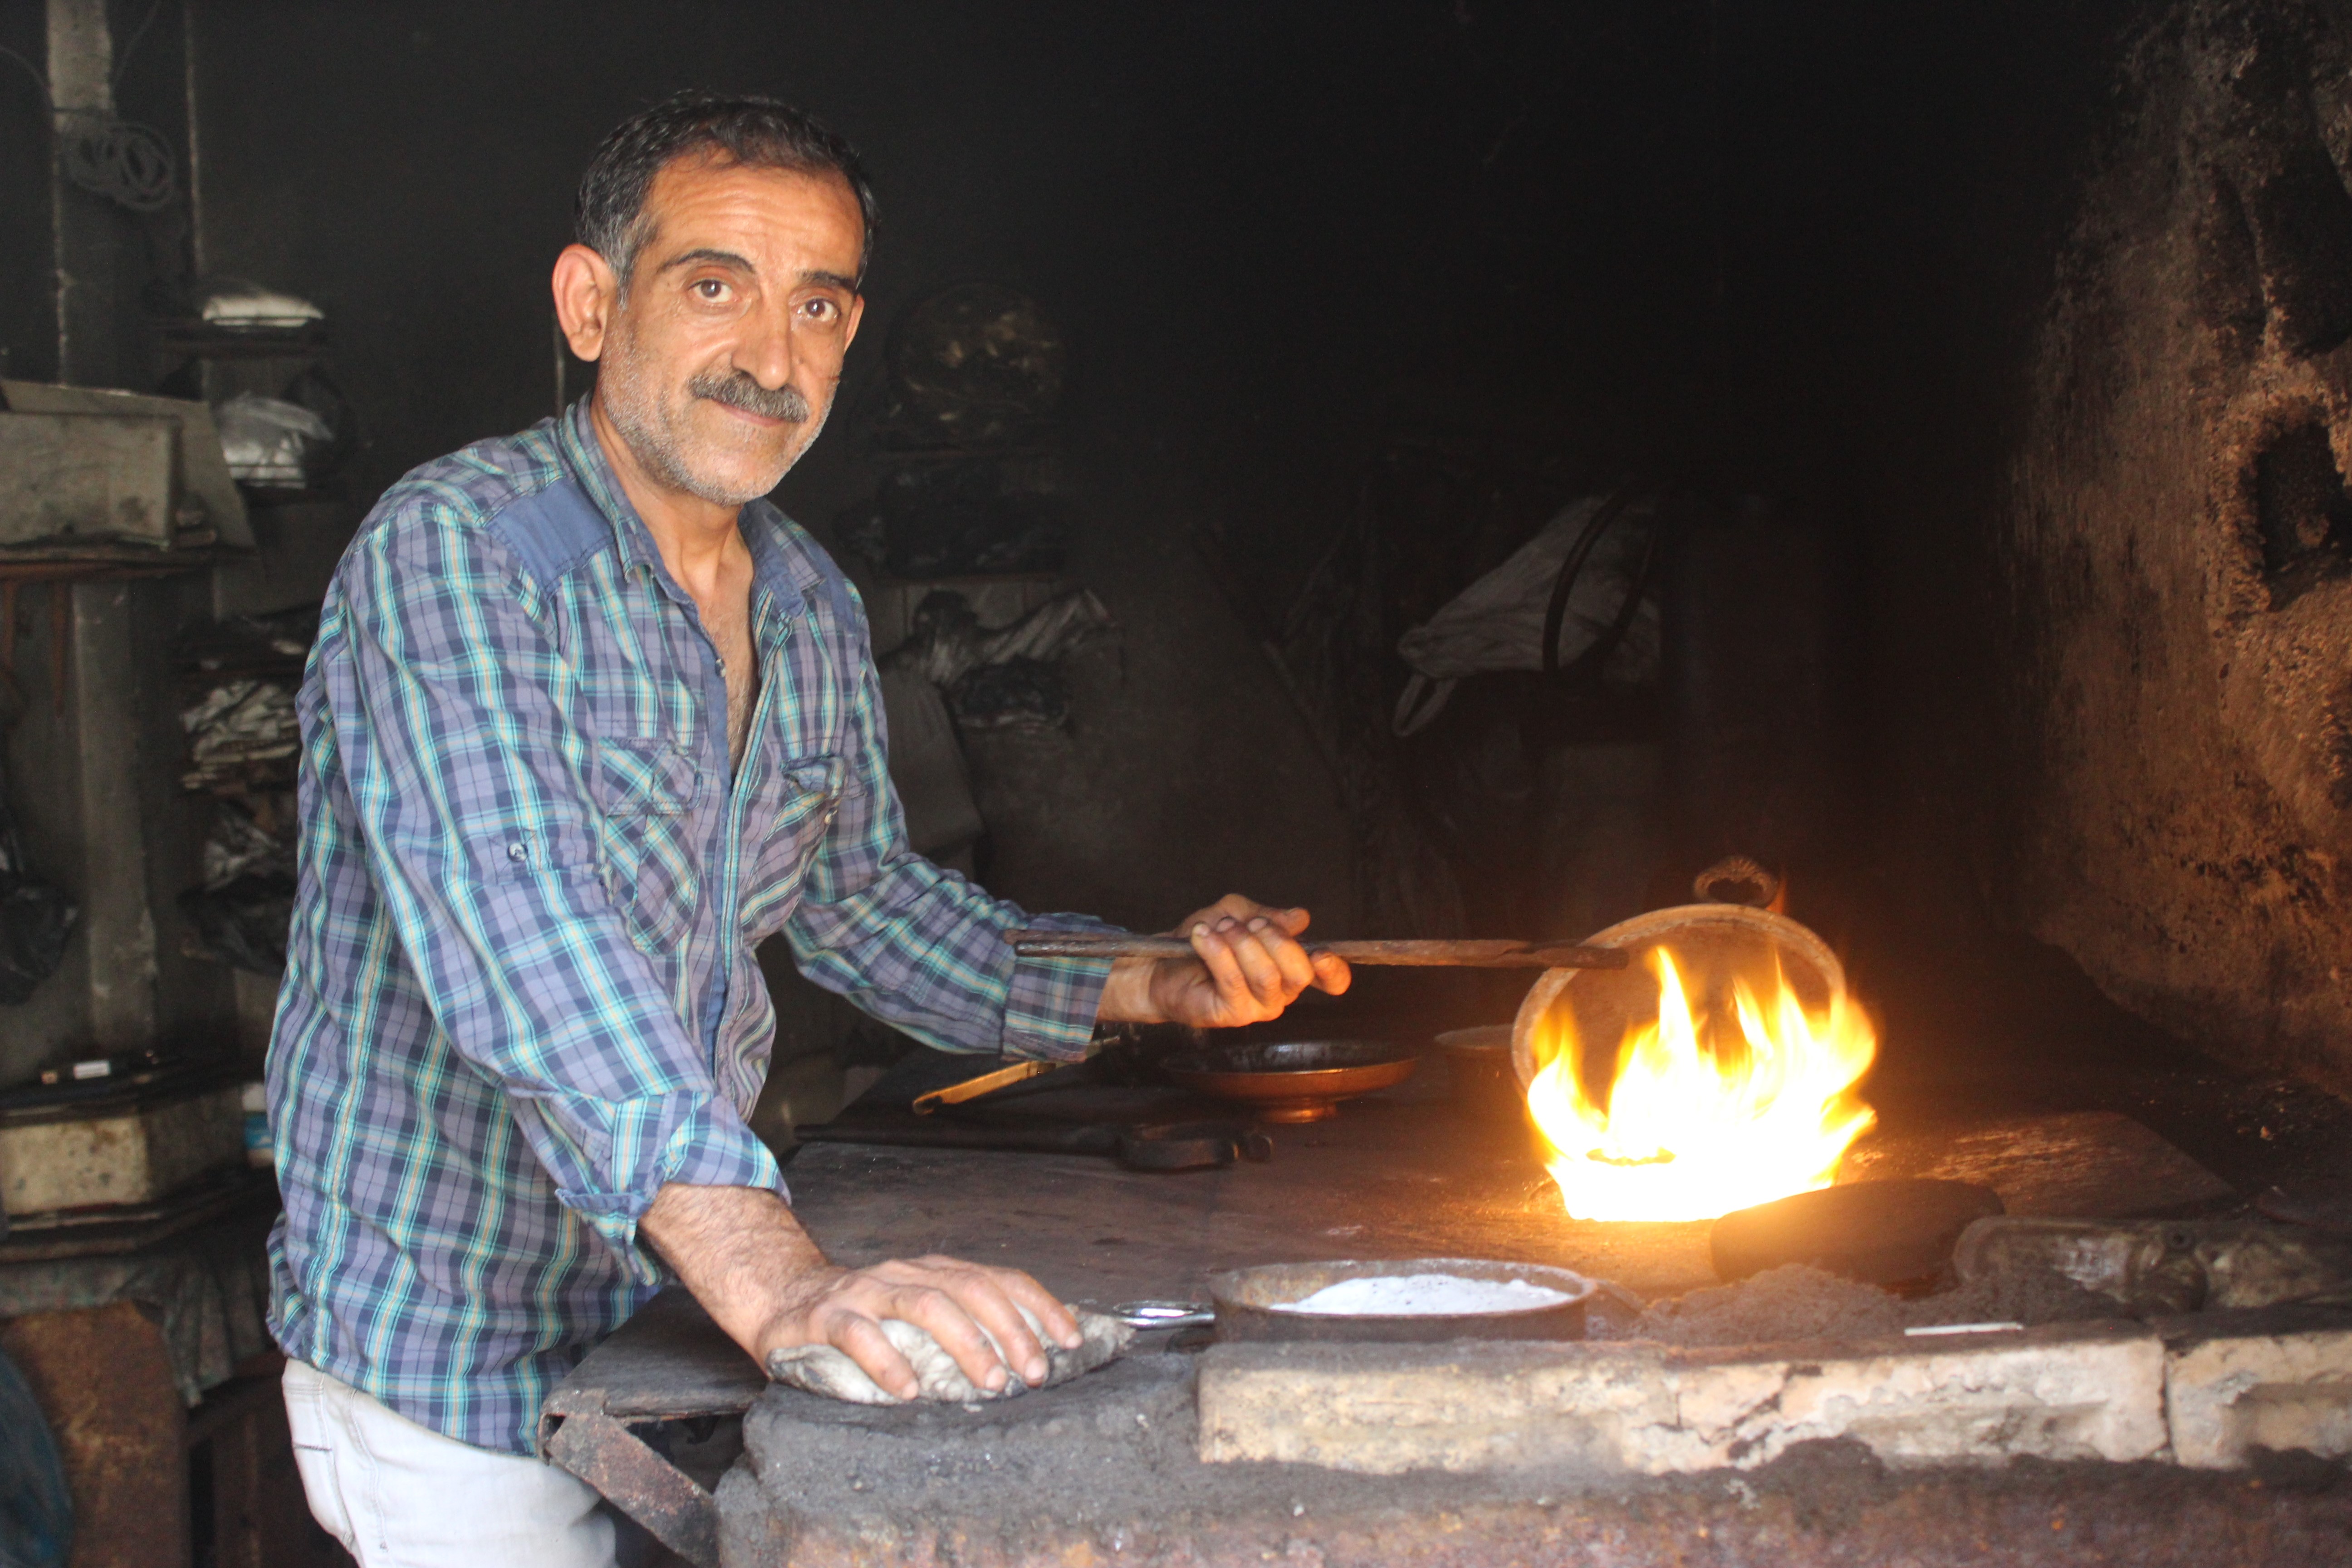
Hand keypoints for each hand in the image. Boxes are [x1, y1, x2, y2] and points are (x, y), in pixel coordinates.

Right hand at [638, 1185, 1081, 1402]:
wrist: (783, 1299)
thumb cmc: (863, 1317)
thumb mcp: (918, 1314)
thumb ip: (962, 1325)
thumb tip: (1031, 1354)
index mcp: (936, 1272)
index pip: (999, 1278)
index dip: (1038, 1305)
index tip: (1069, 1339)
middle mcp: (907, 1273)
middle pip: (970, 1289)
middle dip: (1009, 1330)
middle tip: (1031, 1373)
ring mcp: (867, 1290)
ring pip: (924, 1304)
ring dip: (963, 1343)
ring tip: (988, 1381)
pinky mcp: (828, 1316)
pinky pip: (860, 1333)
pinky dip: (887, 1360)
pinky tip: (908, 1389)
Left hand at [1096, 894, 1350, 1026]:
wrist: (1161, 964)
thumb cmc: (1204, 941)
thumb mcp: (1235, 914)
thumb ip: (1266, 915)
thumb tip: (1299, 917)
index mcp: (1290, 969)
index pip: (1330, 979)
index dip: (1334, 969)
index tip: (1320, 952)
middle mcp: (1280, 993)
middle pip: (1300, 972)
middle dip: (1273, 938)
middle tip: (1244, 924)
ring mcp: (1257, 1008)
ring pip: (1266, 974)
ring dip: (1240, 941)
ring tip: (1216, 928)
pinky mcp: (1230, 1015)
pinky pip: (1232, 981)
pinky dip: (1217, 951)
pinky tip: (1202, 937)